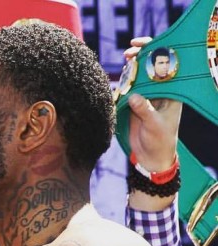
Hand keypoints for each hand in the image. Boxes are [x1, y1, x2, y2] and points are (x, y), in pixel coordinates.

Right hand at [125, 37, 181, 172]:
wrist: (151, 157)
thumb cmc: (160, 141)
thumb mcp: (154, 125)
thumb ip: (144, 110)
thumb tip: (132, 96)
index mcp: (171, 91)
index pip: (165, 65)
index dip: (155, 52)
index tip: (142, 47)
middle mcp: (158, 90)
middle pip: (149, 66)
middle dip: (139, 57)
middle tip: (128, 54)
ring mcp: (145, 97)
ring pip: (136, 77)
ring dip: (128, 71)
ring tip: (121, 67)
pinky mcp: (133, 105)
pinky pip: (125, 91)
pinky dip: (120, 87)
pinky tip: (115, 86)